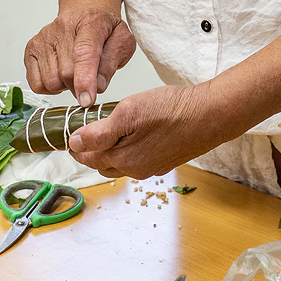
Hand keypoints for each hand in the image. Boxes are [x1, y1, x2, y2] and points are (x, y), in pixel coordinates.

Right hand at [24, 8, 135, 106]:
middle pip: (67, 73)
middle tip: (89, 78)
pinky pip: (37, 84)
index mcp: (91, 22)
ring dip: (65, 86)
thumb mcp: (122, 42)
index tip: (87, 100)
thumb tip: (98, 86)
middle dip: (80, 86)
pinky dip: (50, 88)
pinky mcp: (31, 49)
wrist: (84, 13)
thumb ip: (112, 63)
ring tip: (74, 73)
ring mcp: (43, 38)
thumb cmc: (104, 31)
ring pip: (51, 82)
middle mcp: (62, 27)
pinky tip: (60, 75)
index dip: (85, 79)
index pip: (84, 53)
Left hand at [68, 84, 234, 178]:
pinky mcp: (165, 160)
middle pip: (102, 164)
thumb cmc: (172, 111)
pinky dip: (128, 150)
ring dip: (109, 151)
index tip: (70, 134)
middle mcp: (136, 169)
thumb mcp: (128, 114)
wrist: (211, 115)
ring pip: (120, 163)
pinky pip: (138, 159)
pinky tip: (133, 134)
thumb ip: (99, 133)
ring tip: (107, 131)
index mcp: (123, 161)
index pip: (87, 158)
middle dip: (91, 151)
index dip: (76, 145)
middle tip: (85, 131)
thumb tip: (75, 143)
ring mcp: (152, 167)